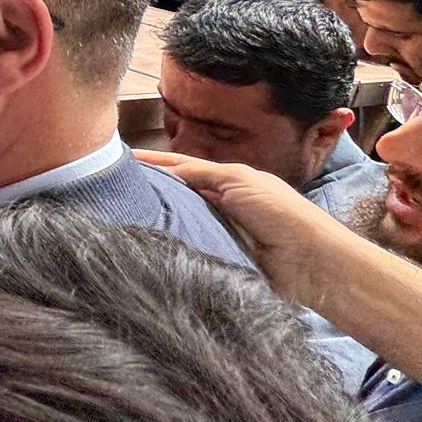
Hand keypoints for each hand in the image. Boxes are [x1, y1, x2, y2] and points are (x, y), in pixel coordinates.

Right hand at [134, 150, 366, 308]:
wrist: (309, 260)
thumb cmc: (279, 212)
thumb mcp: (237, 180)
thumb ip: (199, 173)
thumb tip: (163, 171)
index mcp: (228, 180)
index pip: (182, 167)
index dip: (154, 163)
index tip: (120, 161)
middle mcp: (220, 204)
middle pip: (177, 194)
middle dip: (149, 191)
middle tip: (112, 189)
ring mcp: (218, 232)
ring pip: (180, 222)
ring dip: (157, 219)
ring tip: (119, 215)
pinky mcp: (218, 259)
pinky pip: (189, 248)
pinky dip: (171, 244)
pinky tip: (146, 243)